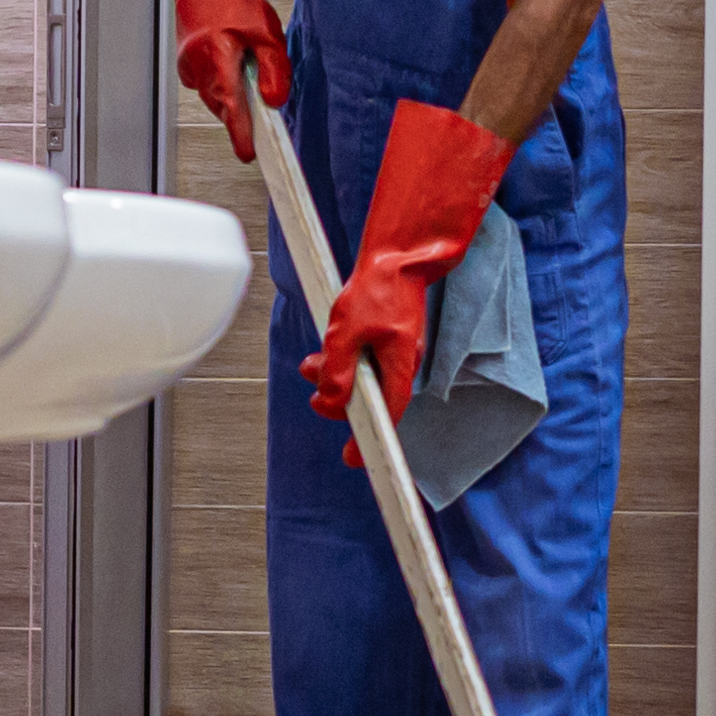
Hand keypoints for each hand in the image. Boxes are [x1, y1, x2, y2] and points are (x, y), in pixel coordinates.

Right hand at [169, 0, 281, 154]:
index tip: (250, 156)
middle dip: (244, 111)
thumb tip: (274, 102)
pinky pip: (209, 82)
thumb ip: (273, 71)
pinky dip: (224, 79)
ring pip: (216, 95)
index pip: (232, 113)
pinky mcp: (187, 61)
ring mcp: (189, 66)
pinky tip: (235, 58)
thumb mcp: (266, 32)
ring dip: (235, 92)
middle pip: (225, 108)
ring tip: (249, 64)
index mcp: (217, 63)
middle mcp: (197, 69)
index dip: (243, 137)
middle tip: (264, 105)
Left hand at [305, 103, 514, 427]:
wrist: (398, 256)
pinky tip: (328, 350)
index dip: (368, 441)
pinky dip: (345, 361)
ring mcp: (398, 353)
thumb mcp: (346, 330)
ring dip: (335, 376)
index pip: (387, 416)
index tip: (354, 459)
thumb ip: (337, 369)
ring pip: (364, 379)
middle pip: (370, 399)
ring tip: (312, 364)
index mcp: (399, 365)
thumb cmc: (377, 288)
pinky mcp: (391, 342)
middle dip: (338, 399)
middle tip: (315, 396)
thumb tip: (331, 401)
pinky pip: (366, 362)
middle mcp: (403, 365)